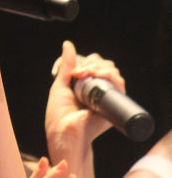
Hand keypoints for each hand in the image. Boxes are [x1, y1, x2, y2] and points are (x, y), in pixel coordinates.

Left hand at [46, 40, 124, 160]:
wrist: (64, 133)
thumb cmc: (59, 116)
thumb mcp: (61, 86)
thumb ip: (66, 66)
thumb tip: (67, 44)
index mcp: (86, 87)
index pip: (95, 66)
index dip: (88, 62)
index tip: (74, 70)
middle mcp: (98, 91)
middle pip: (105, 66)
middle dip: (93, 63)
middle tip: (79, 72)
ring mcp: (106, 97)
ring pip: (113, 72)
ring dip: (100, 67)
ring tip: (86, 73)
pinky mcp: (114, 104)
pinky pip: (119, 84)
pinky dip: (110, 76)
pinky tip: (99, 75)